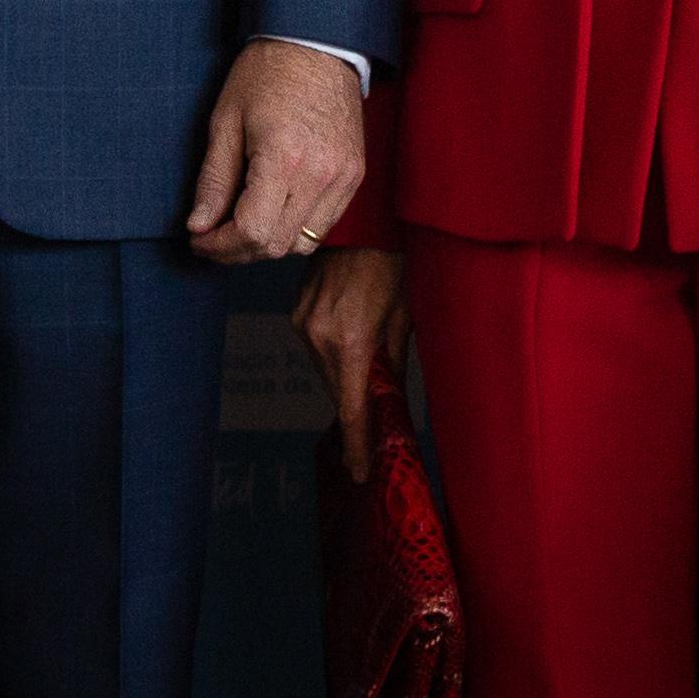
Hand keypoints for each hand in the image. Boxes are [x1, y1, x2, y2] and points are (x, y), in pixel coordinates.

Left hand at [183, 41, 363, 263]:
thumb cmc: (267, 73)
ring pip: (302, 243)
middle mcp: (320, 175)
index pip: (252, 233)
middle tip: (211, 236)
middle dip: (237, 251)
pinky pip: (324, 225)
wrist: (318, 43)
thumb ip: (213, 179)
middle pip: (276, 246)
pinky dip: (295, 228)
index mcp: (284, 159)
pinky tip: (273, 208)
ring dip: (267, 244)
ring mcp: (343, 177)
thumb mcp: (226, 120)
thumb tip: (198, 226)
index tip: (199, 239)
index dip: (219, 246)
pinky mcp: (354, 175)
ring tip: (240, 224)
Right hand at [290, 249, 410, 478]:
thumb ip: (392, 365)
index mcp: (352, 344)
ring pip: (325, 371)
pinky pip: (315, 347)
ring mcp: (303, 325)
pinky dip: (333, 352)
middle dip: (356, 404)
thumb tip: (390, 401)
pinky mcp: (296, 313)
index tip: (360, 472)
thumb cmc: (391, 268)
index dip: (357, 445)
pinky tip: (350, 333)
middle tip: (376, 415)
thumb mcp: (402, 319)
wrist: (361, 225)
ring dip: (345, 375)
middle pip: (337, 391)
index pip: (352, 410)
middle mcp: (320, 339)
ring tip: (367, 355)